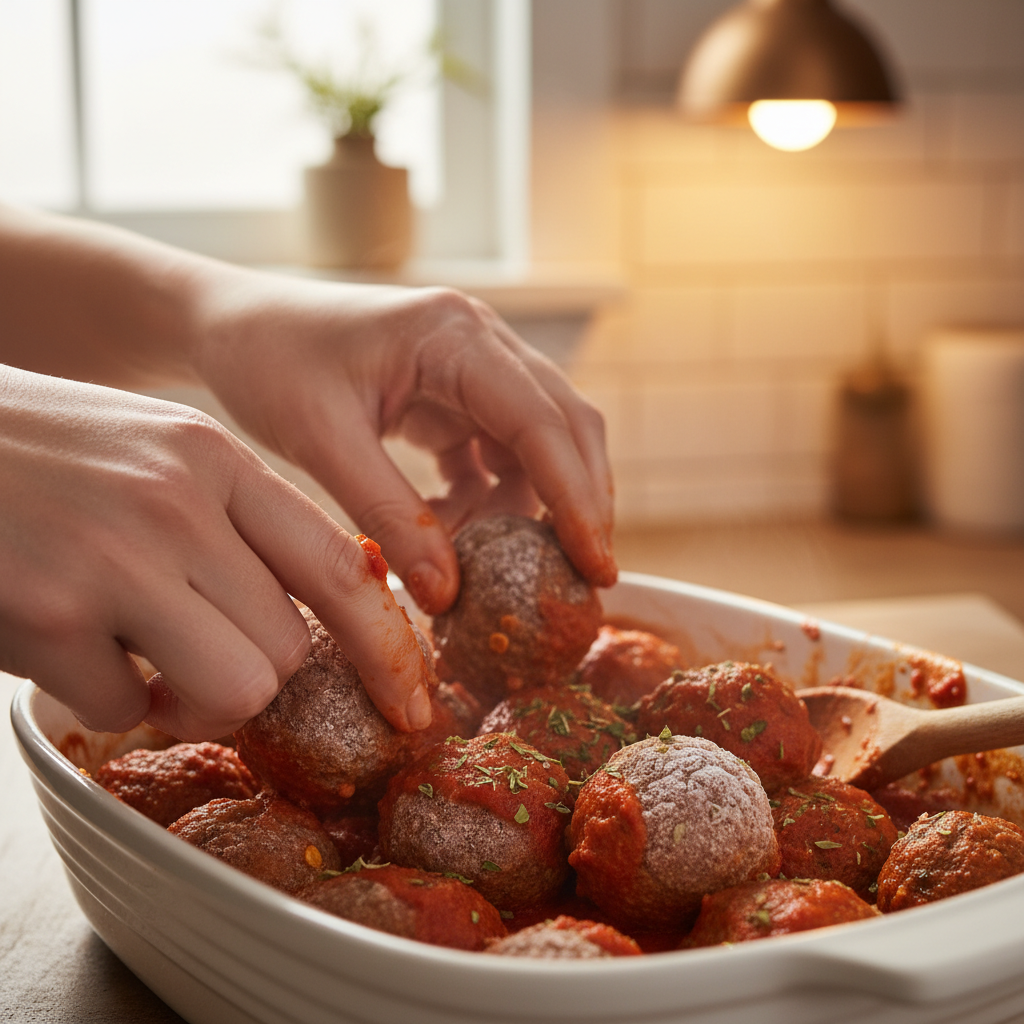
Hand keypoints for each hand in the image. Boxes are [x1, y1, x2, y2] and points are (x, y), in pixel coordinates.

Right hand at [0, 366, 433, 739]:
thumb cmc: (42, 454)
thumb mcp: (155, 453)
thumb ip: (236, 522)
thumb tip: (308, 615)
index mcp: (217, 458)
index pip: (344, 565)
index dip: (389, 646)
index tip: (410, 701)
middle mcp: (178, 501)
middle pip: (289, 648)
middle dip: (252, 678)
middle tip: (193, 661)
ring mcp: (113, 555)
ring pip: (232, 688)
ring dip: (188, 699)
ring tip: (136, 662)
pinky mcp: (45, 612)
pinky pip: (120, 706)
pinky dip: (98, 699)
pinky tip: (62, 647)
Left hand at [192, 277, 617, 614]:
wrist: (233, 326)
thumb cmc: (269, 362)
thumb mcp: (321, 440)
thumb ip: (387, 515)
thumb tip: (448, 594)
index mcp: (454, 336)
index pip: (542, 422)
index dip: (576, 498)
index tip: (595, 565)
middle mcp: (480, 344)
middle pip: (564, 429)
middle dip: (577, 505)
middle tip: (580, 581)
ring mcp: (473, 369)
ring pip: (537, 448)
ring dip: (523, 511)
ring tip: (485, 567)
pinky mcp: (456, 397)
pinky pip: (495, 457)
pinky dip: (484, 503)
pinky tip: (448, 534)